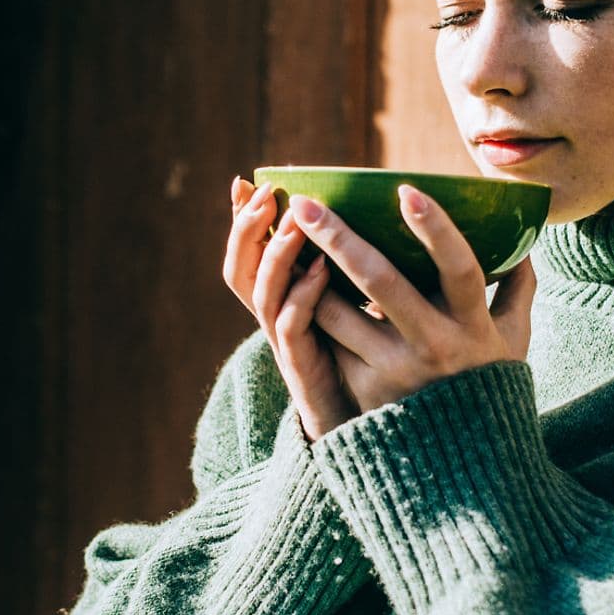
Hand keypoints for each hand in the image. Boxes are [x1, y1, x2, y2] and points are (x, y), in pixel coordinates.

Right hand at [224, 176, 357, 441]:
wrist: (371, 433)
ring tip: (295, 218)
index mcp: (283, 301)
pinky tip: (322, 268)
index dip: (240, 221)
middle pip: (241, 271)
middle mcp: (276, 320)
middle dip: (248, 228)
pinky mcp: (307, 369)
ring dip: (277, 253)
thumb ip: (353, 265)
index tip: (246, 181)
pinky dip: (302, 294)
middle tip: (268, 193)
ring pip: (263, 294)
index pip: (246, 255)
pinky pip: (293, 327)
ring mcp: (288, 345)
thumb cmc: (372, 361)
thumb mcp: (359, 303)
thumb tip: (369, 210)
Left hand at [287, 183, 537, 420]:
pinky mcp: (363, 389)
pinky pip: (329, 341)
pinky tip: (288, 281)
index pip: (461, 270)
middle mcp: (433, 345)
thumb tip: (525, 241)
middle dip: (340, 238)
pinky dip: (308, 310)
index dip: (437, 230)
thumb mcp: (513, 339)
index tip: (408, 191)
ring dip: (306, 273)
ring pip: (338, 314)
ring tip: (284, 237)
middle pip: (382, 283)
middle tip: (306, 204)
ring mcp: (395, 369)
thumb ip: (518, 289)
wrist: (462, 465)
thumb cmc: (487, 384)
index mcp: (473, 325)